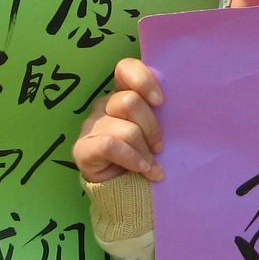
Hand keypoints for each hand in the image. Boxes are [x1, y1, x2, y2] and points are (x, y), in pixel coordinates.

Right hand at [73, 58, 164, 183]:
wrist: (123, 191)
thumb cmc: (143, 155)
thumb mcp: (153, 131)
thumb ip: (158, 115)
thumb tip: (176, 107)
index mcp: (121, 95)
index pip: (125, 68)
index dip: (143, 80)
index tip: (160, 102)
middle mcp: (104, 105)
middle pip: (130, 102)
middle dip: (151, 127)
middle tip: (159, 148)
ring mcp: (91, 126)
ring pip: (125, 129)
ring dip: (144, 151)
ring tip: (151, 167)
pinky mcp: (82, 148)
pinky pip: (110, 145)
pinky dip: (132, 159)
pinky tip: (142, 170)